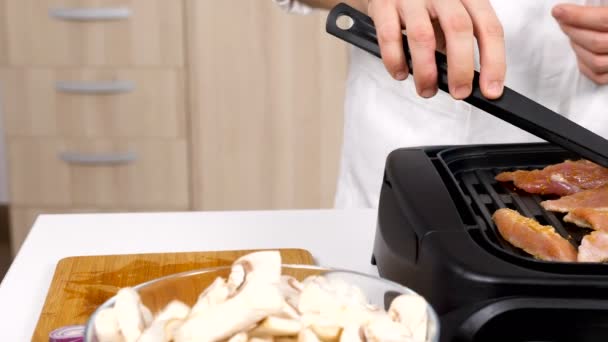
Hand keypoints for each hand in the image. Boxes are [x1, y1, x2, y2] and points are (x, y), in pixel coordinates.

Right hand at [367, 0, 505, 99]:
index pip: (489, 28)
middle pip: (459, 29)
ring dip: (426, 72)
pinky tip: (400, 73)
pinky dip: (395, 61)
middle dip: (461, 68)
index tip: (490, 90)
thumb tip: (467, 81)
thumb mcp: (449, 16)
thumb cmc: (423, 6)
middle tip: (459, 92)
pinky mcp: (384, 5)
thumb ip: (459, 43)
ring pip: (423, 36)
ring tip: (426, 89)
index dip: (494, 62)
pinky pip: (389, 37)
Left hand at [553, 4, 607, 84]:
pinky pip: (598, 77)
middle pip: (596, 42)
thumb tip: (576, 10)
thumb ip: (601, 13)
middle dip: (573, 30)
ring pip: (595, 61)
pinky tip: (581, 51)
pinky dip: (584, 64)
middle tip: (562, 20)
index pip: (603, 20)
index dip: (578, 16)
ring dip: (577, 47)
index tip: (558, 11)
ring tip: (572, 34)